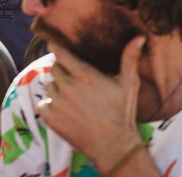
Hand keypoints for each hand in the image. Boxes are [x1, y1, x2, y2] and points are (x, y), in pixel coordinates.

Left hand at [37, 36, 145, 166]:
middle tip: (72, 73)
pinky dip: (49, 103)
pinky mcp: (51, 118)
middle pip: (54, 68)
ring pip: (49, 86)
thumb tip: (139, 37)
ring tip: (71, 93)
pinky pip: (42, 104)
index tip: (54, 42)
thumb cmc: (122, 111)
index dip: (56, 46)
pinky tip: (63, 107)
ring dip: (57, 86)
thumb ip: (130, 58)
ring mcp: (58, 103)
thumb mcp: (129, 83)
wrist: (112, 143)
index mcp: (86, 76)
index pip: (62, 54)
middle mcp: (68, 87)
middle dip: (61, 68)